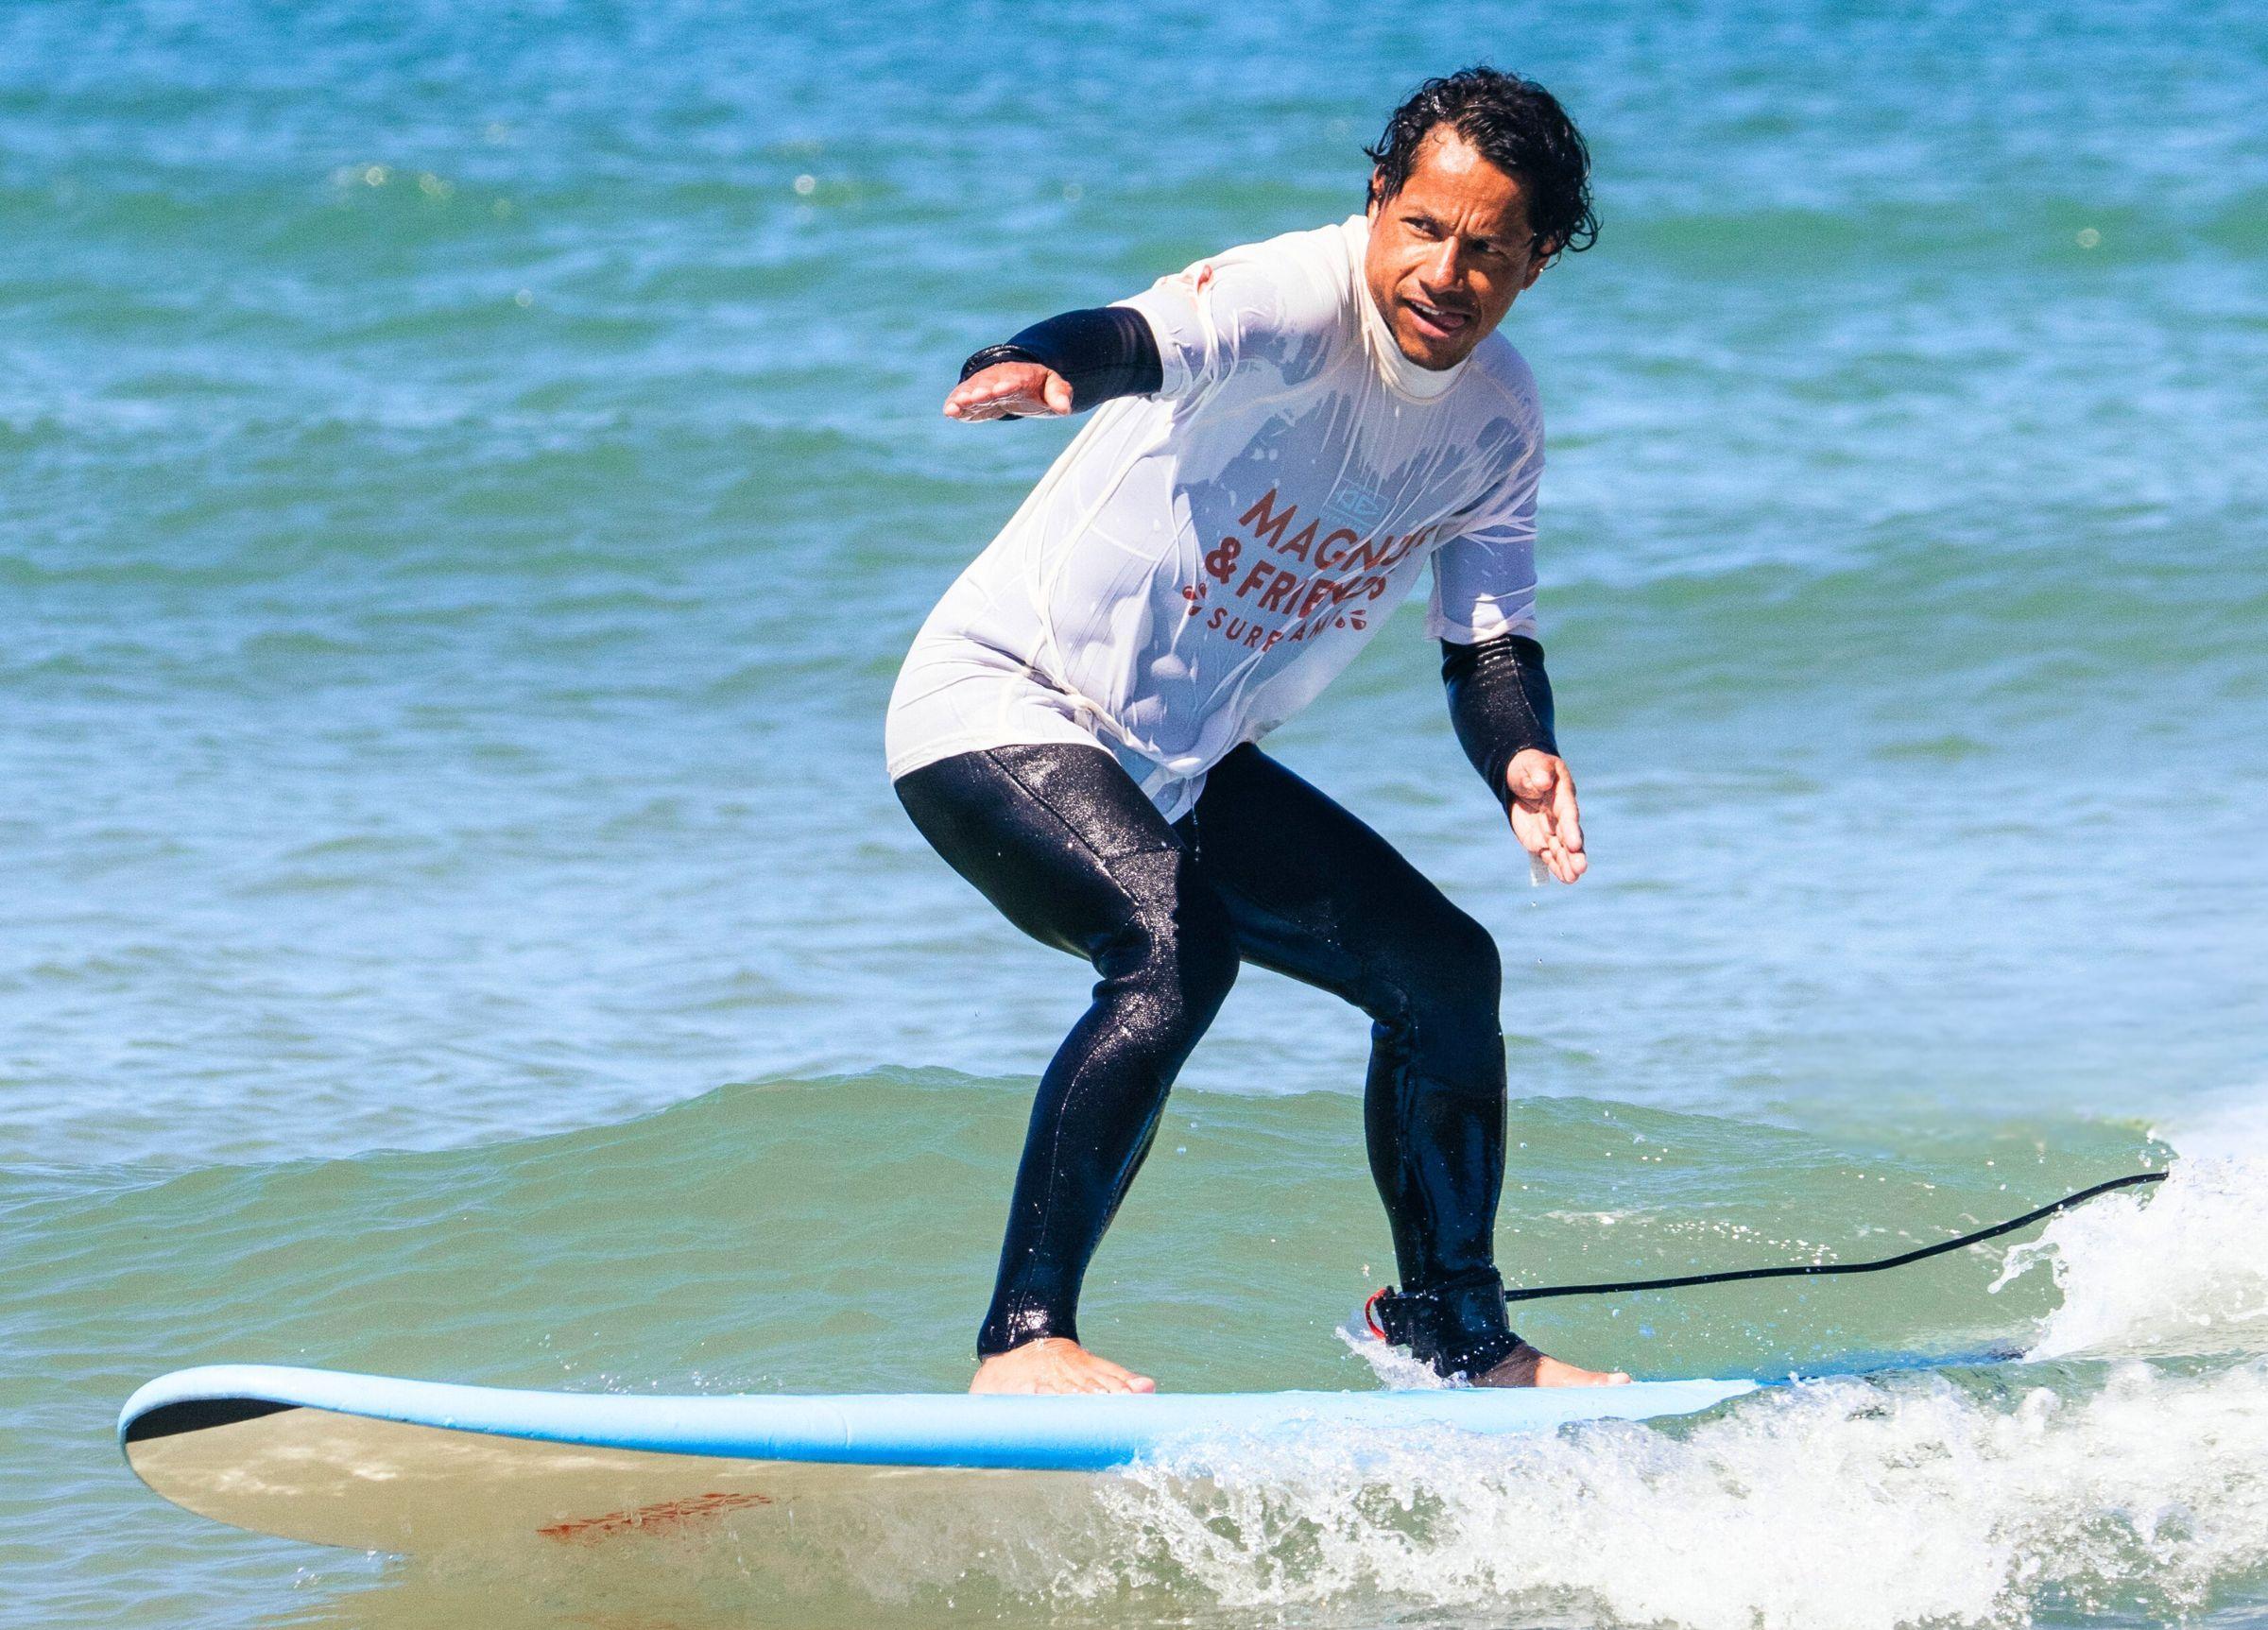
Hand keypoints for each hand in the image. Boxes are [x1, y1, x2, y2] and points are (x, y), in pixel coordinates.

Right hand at [942, 361, 1072, 420]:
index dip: (1009, 385)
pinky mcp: (973, 397)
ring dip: (966, 399)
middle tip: (977, 396)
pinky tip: (948, 411)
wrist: (1016, 379)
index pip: (1015, 381)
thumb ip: (1060, 393)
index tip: (1003, 389)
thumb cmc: (1036, 385)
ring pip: (974, 392)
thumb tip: (1065, 408)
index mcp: (1020, 377)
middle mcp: (998, 380)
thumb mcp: (1053, 385)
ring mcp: (984, 387)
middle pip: (990, 385)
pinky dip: (956, 405)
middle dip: (983, 391)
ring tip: (957, 405)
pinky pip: (963, 400)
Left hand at [1506, 749, 1585, 883]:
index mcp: (1563, 796)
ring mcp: (1553, 829)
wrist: (1520, 777)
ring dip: (1567, 864)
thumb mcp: (1533, 764)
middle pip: (1569, 836)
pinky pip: (1550, 855)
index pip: (1568, 815)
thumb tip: (1542, 782)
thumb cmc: (1530, 767)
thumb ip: (1539, 772)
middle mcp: (1561, 816)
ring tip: (1573, 878)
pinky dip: (1557, 867)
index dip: (1571, 829)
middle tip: (1580, 868)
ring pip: (1562, 849)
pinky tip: (1566, 879)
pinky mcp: (1541, 839)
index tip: (1574, 844)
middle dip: (1574, 853)